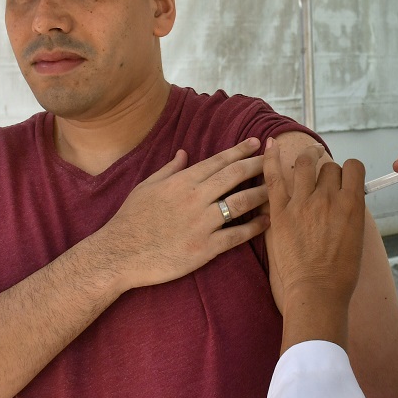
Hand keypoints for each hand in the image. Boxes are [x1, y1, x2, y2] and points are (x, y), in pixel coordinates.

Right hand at [100, 137, 270, 291]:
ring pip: (240, 203)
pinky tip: (267, 222)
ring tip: (278, 189)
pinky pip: (236, 235)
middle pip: (234, 176)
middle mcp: (195, 198)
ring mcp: (201, 223)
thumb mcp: (146, 187)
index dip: (239, 150)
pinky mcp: (204, 248)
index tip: (256, 143)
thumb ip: (169, 169)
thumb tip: (183, 152)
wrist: (119, 254)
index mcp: (182, 182)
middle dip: (258, 165)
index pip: (218, 161)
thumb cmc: (131, 220)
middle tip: (276, 160)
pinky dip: (254, 227)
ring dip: (261, 194)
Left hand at [263, 140, 366, 319]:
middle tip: (323, 182)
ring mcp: (303, 202)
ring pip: (305, 164)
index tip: (345, 178)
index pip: (354, 168)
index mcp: (352, 203)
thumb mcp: (357, 236)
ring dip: (307, 157)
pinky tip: (270, 144)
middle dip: (328, 172)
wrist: (317, 290)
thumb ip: (351, 212)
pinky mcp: (280, 212)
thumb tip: (345, 198)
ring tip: (307, 157)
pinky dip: (272, 158)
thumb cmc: (341, 272)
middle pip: (329, 168)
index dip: (349, 171)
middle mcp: (329, 197)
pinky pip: (275, 177)